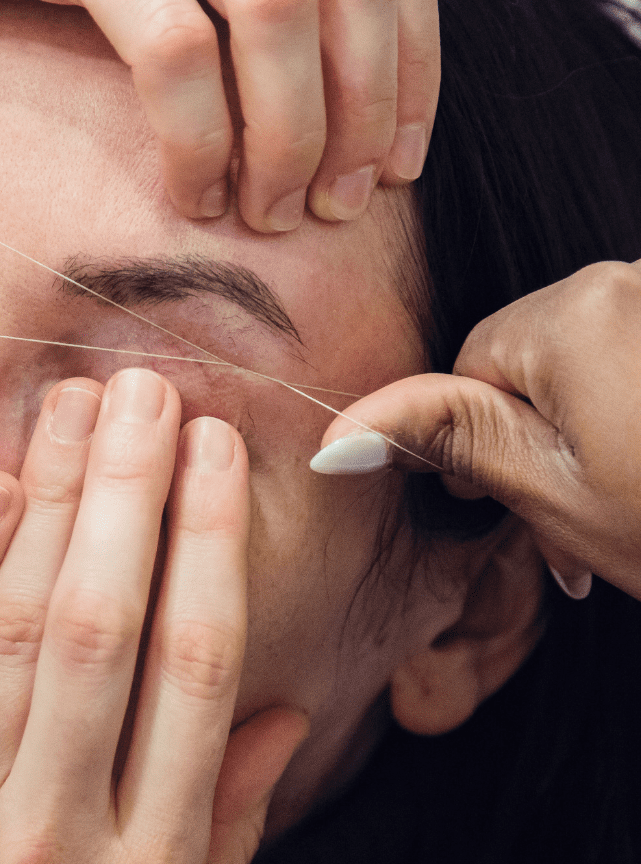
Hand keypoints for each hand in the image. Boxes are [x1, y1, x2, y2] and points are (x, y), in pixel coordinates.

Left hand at [0, 370, 306, 863]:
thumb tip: (276, 711)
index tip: (218, 458)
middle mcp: (63, 835)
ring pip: (18, 631)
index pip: (195, 669)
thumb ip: (227, 837)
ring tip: (76, 410)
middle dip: (132, 491)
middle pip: (108, 625)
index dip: (210, 544)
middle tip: (148, 392)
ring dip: (51, 505)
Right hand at [43, 0, 438, 229]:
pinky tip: (196, 199)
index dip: (410, 79)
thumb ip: (268, 17)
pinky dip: (197, 141)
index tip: (400, 167)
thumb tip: (348, 107)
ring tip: (271, 217)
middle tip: (336, 208)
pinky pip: (173, 56)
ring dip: (287, 138)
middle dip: (356, 121)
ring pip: (274, 19)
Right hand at [308, 260, 640, 601]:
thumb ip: (447, 442)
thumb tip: (340, 435)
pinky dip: (639, 401)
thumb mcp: (551, 495)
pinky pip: (637, 347)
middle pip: (538, 346)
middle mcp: (630, 275)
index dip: (484, 436)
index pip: (475, 358)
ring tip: (636, 487)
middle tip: (589, 501)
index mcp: (574, 311)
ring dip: (600, 416)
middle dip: (546, 422)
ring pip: (597, 349)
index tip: (513, 495)